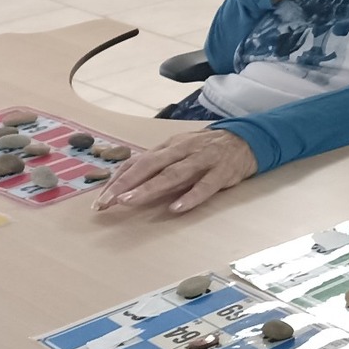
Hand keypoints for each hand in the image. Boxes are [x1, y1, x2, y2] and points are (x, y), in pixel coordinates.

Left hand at [92, 128, 257, 214]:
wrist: (247, 140)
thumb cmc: (207, 149)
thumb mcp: (180, 151)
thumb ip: (158, 165)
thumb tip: (126, 183)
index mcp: (170, 146)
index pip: (138, 162)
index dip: (118, 180)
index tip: (101, 200)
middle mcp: (183, 150)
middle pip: (150, 166)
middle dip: (126, 184)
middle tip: (107, 202)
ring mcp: (203, 160)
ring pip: (173, 174)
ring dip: (149, 188)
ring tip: (130, 202)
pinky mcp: (222, 172)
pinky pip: (205, 186)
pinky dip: (190, 197)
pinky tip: (176, 209)